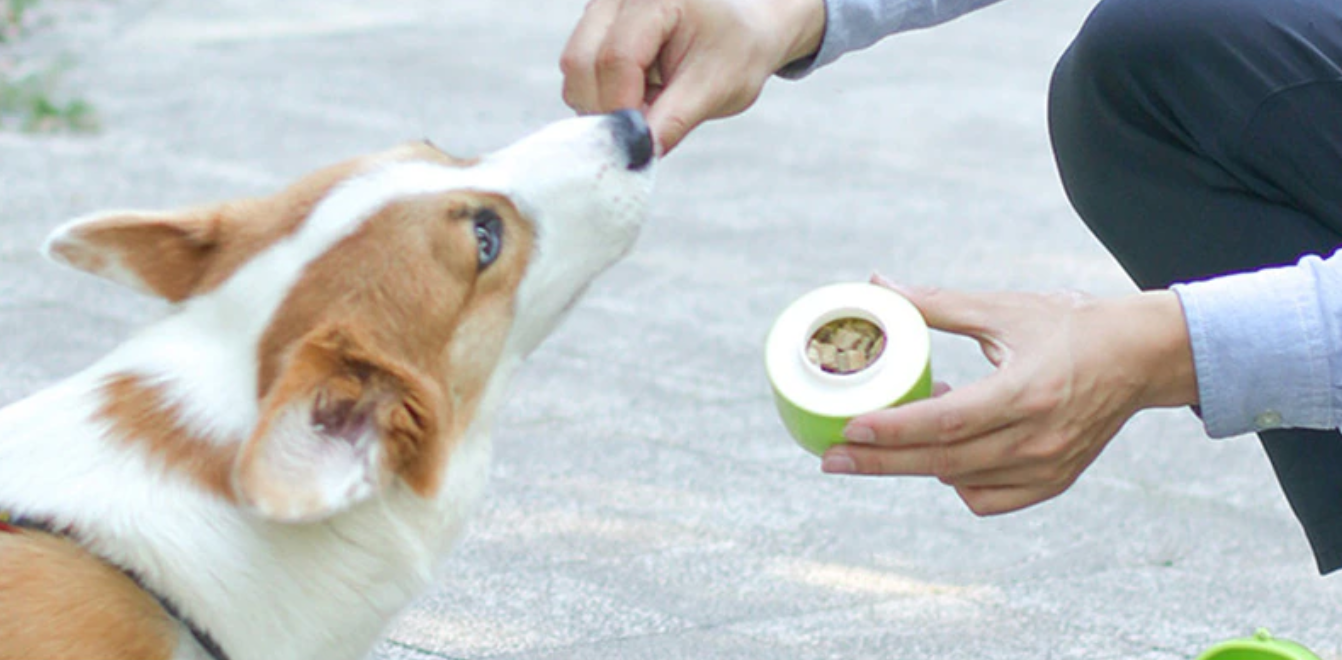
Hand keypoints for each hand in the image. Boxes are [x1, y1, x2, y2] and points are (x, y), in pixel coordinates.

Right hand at [560, 0, 824, 152]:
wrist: (743, 30)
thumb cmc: (737, 51)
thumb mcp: (717, 88)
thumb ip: (674, 120)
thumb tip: (637, 153)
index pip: (617, 58)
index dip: (621, 108)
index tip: (639, 143)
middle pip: (580, 61)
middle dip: (606, 109)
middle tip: (644, 129)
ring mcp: (601, 7)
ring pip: (574, 68)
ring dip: (603, 103)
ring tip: (649, 106)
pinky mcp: (594, 25)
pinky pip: (579, 70)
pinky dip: (602, 95)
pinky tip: (638, 95)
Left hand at [822, 275, 1197, 514]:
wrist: (1142, 356)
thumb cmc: (1071, 324)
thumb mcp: (1004, 308)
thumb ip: (938, 303)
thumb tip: (879, 284)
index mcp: (1026, 391)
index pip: (945, 421)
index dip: (892, 430)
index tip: (848, 428)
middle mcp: (1037, 437)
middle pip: (942, 462)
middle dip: (880, 463)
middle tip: (831, 460)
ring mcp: (1047, 466)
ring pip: (960, 481)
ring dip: (919, 462)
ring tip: (892, 432)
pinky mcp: (1054, 481)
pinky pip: (987, 498)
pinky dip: (958, 480)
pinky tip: (946, 450)